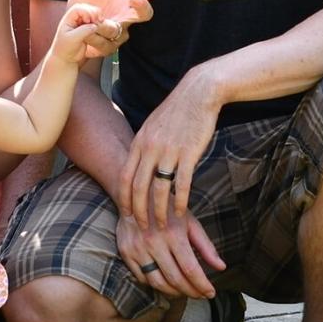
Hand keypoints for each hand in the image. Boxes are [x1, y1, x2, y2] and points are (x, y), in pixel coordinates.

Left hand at [45, 2, 105, 66]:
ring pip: (92, 15)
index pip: (78, 9)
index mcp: (68, 19)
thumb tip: (94, 26)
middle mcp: (75, 19)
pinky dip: (99, 23)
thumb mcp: (72, 39)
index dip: (86, 12)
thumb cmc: (64, 48)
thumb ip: (83, 31)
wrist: (66, 58)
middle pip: (86, 9)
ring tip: (100, 23)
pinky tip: (100, 27)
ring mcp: (82, 23)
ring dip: (97, 17)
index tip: (89, 20)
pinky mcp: (88, 29)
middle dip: (94, 13)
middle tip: (98, 20)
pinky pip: (95, 22)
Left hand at [67, 0, 157, 58]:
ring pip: (123, 31)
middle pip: (146, 13)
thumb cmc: (83, 5)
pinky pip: (107, 44)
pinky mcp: (108, 46)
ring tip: (99, 19)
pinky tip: (88, 31)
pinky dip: (97, 37)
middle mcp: (127, 16)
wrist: (70, 29)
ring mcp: (119, 32)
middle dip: (142, 6)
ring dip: (111, 25)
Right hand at [115, 211, 224, 299]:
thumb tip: (221, 267)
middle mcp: (153, 242)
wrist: (137, 193)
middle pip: (175, 279)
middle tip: (200, 295)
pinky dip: (155, 284)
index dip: (202, 285)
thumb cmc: (168, 208)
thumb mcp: (190, 222)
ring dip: (174, 292)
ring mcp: (137, 248)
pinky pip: (142, 277)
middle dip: (191, 292)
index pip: (190, 269)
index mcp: (173, 234)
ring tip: (185, 291)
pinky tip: (166, 282)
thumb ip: (206, 246)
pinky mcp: (126, 251)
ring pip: (157, 282)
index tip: (211, 292)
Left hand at [120, 72, 220, 229]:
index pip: (125, 176)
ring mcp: (169, 151)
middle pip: (139, 187)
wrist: (198, 93)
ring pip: (158, 189)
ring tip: (162, 226)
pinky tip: (181, 212)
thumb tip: (138, 164)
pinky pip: (182, 183)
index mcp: (139, 142)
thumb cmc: (176, 111)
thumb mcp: (152, 126)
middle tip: (141, 228)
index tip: (124, 214)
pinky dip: (180, 201)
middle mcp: (150, 148)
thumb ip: (144, 145)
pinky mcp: (188, 153)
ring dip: (159, 211)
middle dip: (138, 211)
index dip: (124, 197)